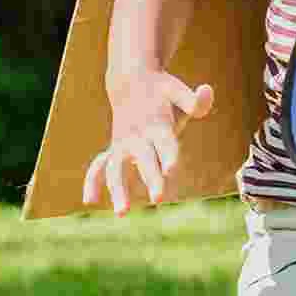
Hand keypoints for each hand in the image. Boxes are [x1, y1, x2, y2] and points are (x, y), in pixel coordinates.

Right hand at [83, 71, 214, 213]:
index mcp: (158, 124)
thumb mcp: (179, 91)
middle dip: (151, 178)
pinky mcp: (114, 150)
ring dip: (117, 189)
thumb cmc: (162, 92)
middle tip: (159, 199)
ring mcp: (123, 144)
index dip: (168, 155)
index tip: (171, 170)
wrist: (131, 81)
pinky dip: (91, 181)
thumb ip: (194, 100)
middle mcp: (138, 137)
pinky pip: (98, 166)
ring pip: (116, 168)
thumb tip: (207, 89)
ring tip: (122, 213)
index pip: (165, 143)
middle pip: (144, 159)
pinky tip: (89, 201)